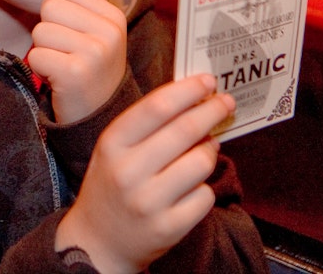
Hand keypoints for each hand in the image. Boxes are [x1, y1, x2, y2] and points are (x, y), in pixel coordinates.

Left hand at [29, 0, 126, 122]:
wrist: (99, 115)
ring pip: (40, 31)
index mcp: (113, 16)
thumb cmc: (94, 67)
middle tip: (65, 52)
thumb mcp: (102, 31)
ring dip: (43, 51)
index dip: (57, 8)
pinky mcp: (75, 73)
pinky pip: (36, 55)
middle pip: (50, 7)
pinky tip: (58, 79)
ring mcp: (94, 52)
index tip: (70, 31)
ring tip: (62, 65)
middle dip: (48, 30)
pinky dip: (40, 69)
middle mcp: (109, 31)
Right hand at [55, 74, 234, 273]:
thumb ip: (147, 124)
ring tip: (205, 150)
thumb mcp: (114, 148)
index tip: (208, 81)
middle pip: (185, 130)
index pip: (157, 107)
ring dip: (209, 151)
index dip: (188, 90)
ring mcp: (148, 202)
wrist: (97, 241)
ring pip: (201, 163)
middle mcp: (127, 172)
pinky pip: (204, 196)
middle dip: (211, 111)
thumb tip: (196, 99)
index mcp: (112, 145)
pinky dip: (204, 187)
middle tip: (225, 103)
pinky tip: (191, 187)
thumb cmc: (112, 184)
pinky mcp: (168, 228)